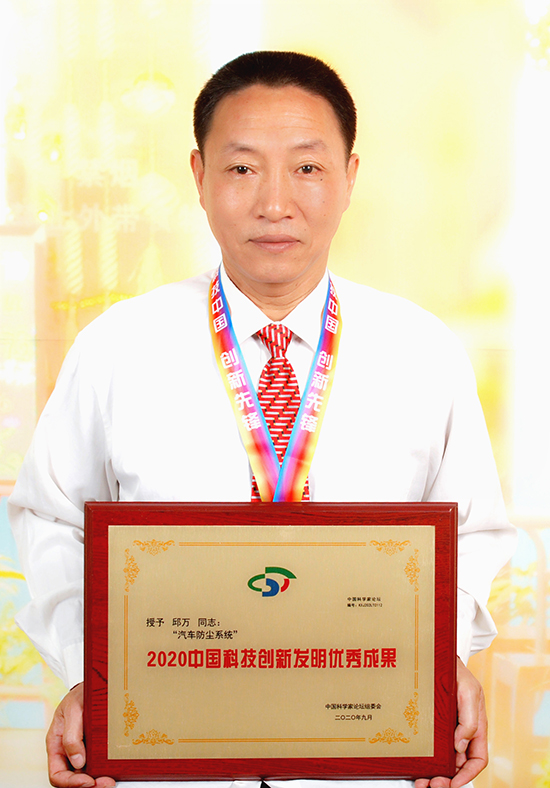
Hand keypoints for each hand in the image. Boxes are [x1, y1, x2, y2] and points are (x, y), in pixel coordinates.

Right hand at [46, 682, 115, 787]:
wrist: (95, 683)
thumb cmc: (79, 694)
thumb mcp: (72, 710)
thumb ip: (71, 736)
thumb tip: (78, 762)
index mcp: (56, 745)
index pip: (57, 774)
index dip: (70, 782)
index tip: (87, 781)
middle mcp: (68, 751)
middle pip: (73, 778)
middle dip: (88, 784)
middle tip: (105, 783)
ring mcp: (82, 749)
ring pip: (86, 774)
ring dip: (98, 780)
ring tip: (111, 780)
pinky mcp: (96, 746)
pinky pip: (97, 764)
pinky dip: (105, 770)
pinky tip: (114, 769)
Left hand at [414, 656, 487, 787]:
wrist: (437, 655)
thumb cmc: (458, 672)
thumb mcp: (468, 692)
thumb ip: (470, 720)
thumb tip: (460, 746)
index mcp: (476, 727)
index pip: (477, 760)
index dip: (468, 775)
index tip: (453, 783)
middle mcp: (462, 731)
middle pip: (458, 765)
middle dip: (447, 780)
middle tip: (431, 785)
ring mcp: (446, 728)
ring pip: (442, 760)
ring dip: (433, 773)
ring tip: (419, 781)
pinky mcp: (432, 724)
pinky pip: (429, 746)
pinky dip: (423, 759)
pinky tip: (413, 764)